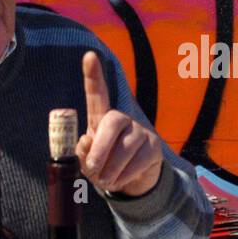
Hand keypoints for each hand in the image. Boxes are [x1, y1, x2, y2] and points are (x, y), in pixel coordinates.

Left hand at [77, 51, 163, 196]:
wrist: (131, 182)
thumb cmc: (104, 166)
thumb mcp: (88, 162)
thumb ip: (83, 152)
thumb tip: (86, 141)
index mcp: (101, 119)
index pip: (97, 94)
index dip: (93, 76)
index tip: (89, 56)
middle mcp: (123, 119)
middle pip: (113, 121)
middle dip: (100, 147)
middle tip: (92, 168)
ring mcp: (140, 131)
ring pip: (125, 147)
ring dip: (111, 169)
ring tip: (104, 181)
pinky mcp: (154, 147)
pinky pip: (138, 161)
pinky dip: (124, 176)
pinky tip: (119, 181)